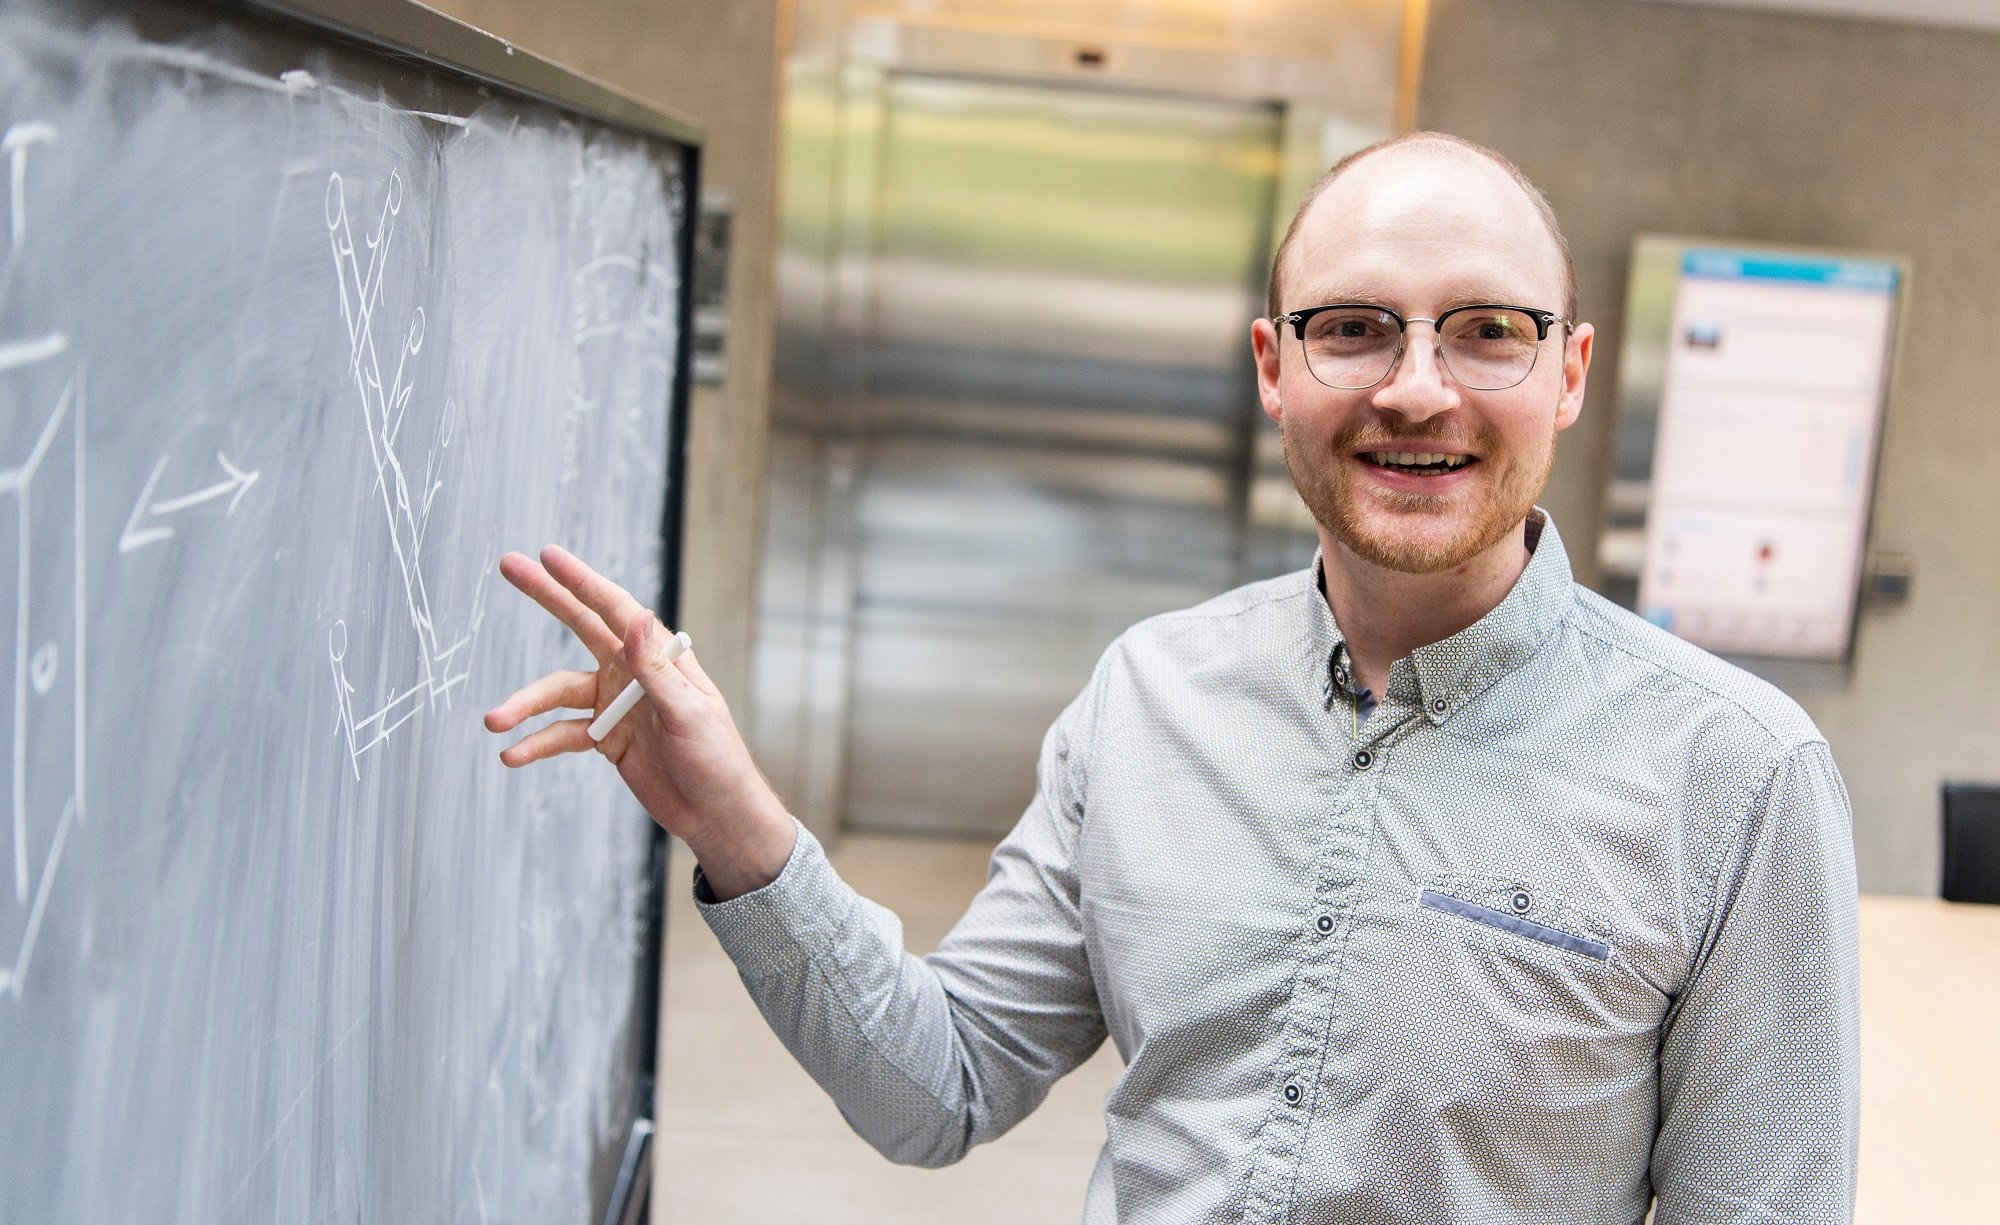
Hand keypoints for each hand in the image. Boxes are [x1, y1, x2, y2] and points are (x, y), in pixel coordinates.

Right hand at [483, 545, 795, 897]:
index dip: (580, 581)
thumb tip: (636, 618)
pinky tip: (513, 755)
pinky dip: (536, 743)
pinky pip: (562, 734)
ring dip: (525, 705)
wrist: (715, 813)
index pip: (615, 610)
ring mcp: (615, 705)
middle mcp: (632, 674)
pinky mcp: (606, 739)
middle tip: (509, 566)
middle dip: (545, 597)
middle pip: (580, 627)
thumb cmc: (717, 760)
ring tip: (494, 719)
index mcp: (658, 658)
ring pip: (559, 693)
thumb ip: (656, 671)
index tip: (547, 555)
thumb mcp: (690, 714)